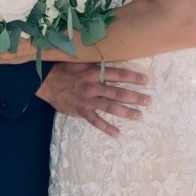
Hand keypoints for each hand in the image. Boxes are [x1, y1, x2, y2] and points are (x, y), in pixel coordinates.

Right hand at [35, 63, 150, 135]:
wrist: (46, 82)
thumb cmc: (65, 69)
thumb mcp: (82, 61)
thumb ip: (98, 65)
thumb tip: (114, 62)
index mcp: (95, 72)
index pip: (119, 74)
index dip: (134, 78)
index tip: (146, 81)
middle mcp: (94, 86)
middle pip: (119, 93)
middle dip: (136, 97)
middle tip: (149, 101)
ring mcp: (88, 100)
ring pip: (111, 107)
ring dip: (127, 112)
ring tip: (139, 116)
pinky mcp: (81, 111)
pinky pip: (96, 122)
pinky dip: (107, 128)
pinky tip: (117, 134)